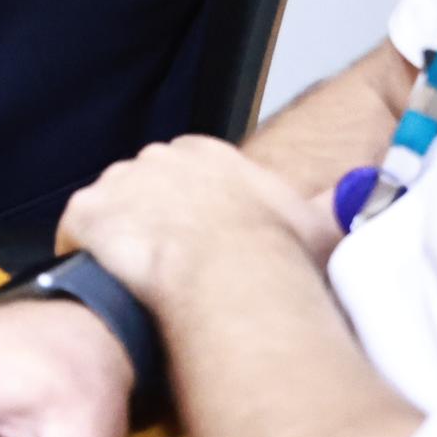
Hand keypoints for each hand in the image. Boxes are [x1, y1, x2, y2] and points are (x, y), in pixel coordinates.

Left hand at [59, 133, 335, 294]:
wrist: (228, 271)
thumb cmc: (272, 253)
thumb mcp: (316, 224)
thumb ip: (327, 208)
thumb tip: (359, 198)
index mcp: (206, 154)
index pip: (186, 175)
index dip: (188, 212)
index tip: (196, 241)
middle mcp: (156, 158)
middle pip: (143, 190)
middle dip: (151, 223)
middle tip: (166, 266)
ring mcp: (117, 182)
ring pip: (110, 213)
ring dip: (119, 242)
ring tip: (138, 281)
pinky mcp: (86, 211)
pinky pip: (77, 235)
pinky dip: (86, 256)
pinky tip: (107, 282)